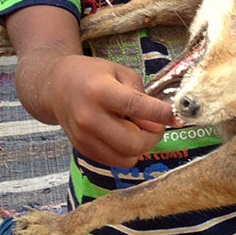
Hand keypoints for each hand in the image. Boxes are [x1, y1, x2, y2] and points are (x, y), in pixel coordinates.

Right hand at [48, 55, 178, 167]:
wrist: (57, 87)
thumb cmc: (94, 75)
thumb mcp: (120, 72)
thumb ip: (141, 96)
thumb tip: (157, 124)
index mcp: (99, 91)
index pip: (135, 107)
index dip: (161, 114)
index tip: (179, 116)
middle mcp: (89, 118)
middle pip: (134, 142)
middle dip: (154, 136)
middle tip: (155, 124)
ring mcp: (84, 138)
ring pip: (128, 157)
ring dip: (141, 146)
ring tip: (135, 128)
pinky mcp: (83, 150)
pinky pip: (116, 162)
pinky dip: (128, 152)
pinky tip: (122, 134)